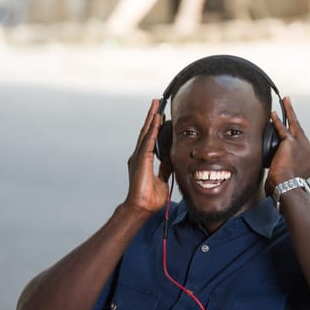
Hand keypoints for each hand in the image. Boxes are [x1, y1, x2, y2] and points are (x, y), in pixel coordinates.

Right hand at [123, 99, 170, 213]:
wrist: (142, 207)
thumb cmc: (150, 196)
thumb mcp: (162, 177)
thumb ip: (165, 166)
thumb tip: (171, 158)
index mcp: (143, 159)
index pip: (150, 138)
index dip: (155, 125)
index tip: (160, 114)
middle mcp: (138, 155)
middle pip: (146, 131)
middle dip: (152, 116)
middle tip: (157, 102)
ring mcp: (138, 157)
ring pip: (146, 133)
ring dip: (152, 118)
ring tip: (156, 105)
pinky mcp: (141, 160)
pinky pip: (148, 142)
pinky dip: (152, 130)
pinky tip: (156, 121)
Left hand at [265, 96, 309, 195]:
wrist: (286, 187)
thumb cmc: (286, 187)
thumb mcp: (290, 179)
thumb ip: (287, 171)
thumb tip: (278, 173)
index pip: (303, 147)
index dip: (296, 142)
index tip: (290, 140)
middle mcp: (309, 152)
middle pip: (301, 132)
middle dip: (296, 120)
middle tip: (291, 107)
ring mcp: (302, 146)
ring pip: (295, 125)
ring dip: (290, 112)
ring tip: (286, 101)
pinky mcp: (291, 143)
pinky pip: (283, 129)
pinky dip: (278, 120)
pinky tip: (273, 113)